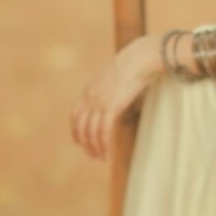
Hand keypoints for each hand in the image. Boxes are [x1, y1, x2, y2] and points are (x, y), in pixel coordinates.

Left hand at [70, 35, 161, 160]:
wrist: (139, 57)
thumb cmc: (135, 63)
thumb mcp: (118, 75)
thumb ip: (115, 85)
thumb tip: (124, 89)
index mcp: (90, 89)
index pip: (75, 114)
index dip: (76, 129)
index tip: (80, 140)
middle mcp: (90, 97)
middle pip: (80, 125)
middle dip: (84, 142)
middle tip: (91, 154)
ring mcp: (99, 102)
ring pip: (90, 132)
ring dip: (94, 147)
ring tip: (100, 158)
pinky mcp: (111, 107)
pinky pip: (103, 131)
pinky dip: (103, 144)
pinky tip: (107, 153)